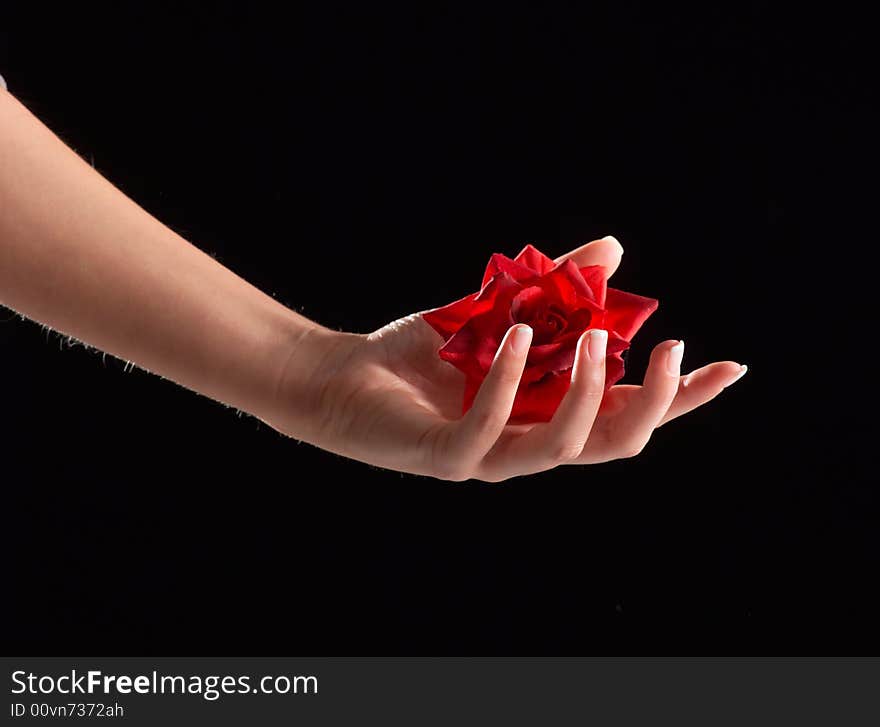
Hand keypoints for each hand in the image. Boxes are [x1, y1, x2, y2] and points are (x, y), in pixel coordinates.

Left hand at [269, 237, 745, 480]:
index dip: (681, 398)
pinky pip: (490, 429)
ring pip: (564, 447)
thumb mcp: (499, 308)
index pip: (628, 414)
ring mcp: (490, 457)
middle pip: (615, 442)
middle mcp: (528, 442)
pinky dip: (508, 380)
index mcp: (548, 413)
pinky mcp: (446, 457)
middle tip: (669, 347)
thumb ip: (556, 285)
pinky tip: (515, 333)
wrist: (340, 378)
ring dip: (588, 392)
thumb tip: (615, 247)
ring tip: (593, 337)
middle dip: (655, 401)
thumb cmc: (422, 350)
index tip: (730, 367)